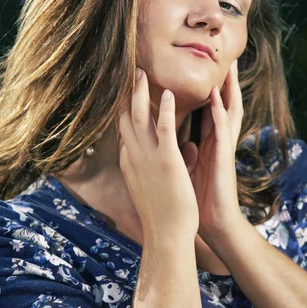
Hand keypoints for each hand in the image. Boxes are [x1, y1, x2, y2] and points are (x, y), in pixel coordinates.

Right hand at [118, 69, 198, 242]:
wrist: (166, 234)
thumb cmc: (163, 213)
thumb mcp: (154, 184)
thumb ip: (163, 163)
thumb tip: (184, 149)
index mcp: (130, 162)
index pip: (122, 130)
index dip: (121, 109)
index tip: (123, 92)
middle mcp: (133, 156)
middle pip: (123, 117)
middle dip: (125, 94)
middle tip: (127, 73)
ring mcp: (147, 157)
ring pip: (138, 117)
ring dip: (140, 93)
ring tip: (142, 73)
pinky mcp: (167, 161)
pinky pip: (163, 128)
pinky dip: (164, 109)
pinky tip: (168, 93)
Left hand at [180, 60, 243, 248]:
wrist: (211, 221)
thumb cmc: (199, 197)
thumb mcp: (191, 169)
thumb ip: (189, 153)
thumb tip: (186, 144)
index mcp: (210, 143)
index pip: (211, 111)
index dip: (210, 91)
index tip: (208, 71)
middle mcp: (218, 142)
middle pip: (224, 106)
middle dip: (226, 84)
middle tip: (226, 60)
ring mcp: (222, 149)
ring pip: (228, 113)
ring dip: (228, 90)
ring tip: (228, 69)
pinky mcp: (222, 158)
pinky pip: (221, 131)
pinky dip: (218, 113)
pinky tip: (215, 97)